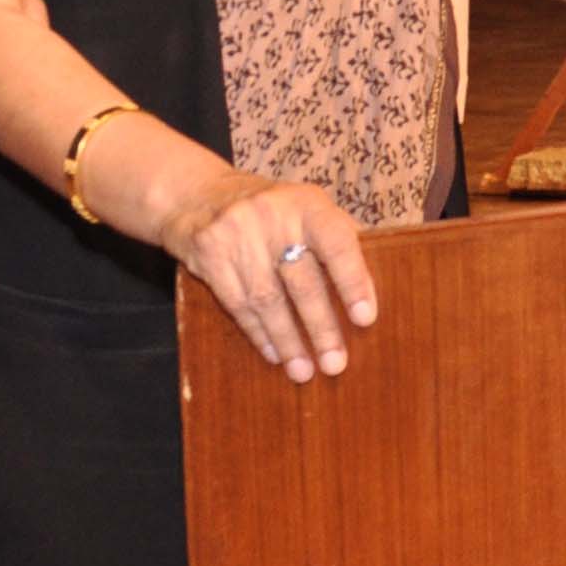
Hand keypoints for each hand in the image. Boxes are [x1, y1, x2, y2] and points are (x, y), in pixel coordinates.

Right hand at [163, 172, 377, 382]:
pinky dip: (258, 332)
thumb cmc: (271, 211)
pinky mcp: (208, 253)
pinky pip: (237, 303)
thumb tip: (369, 286)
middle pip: (301, 280)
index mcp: (308, 204)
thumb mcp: (306, 208)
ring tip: (303, 371)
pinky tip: (274, 353)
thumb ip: (336, 239)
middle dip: (320, 327)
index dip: (353, 281)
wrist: (196, 195)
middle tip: (335, 363)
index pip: (338, 244)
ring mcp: (237, 234)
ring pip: (267, 299)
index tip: (366, 318)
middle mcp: (273, 215)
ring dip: (288, 341)